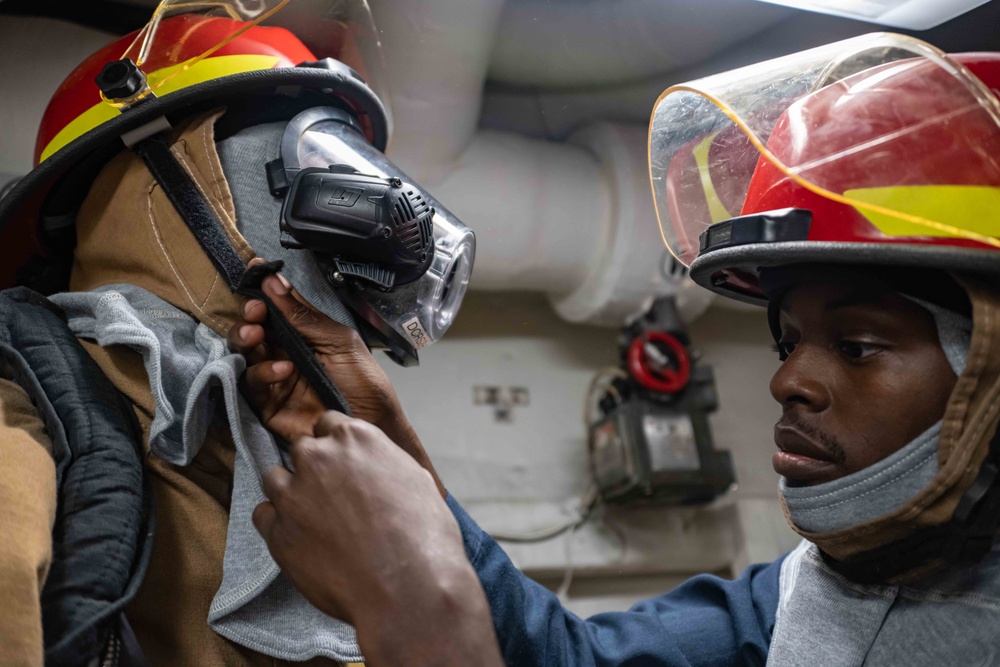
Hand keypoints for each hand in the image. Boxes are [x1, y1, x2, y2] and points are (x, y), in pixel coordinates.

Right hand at [229, 259, 442, 494]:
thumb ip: (304, 317)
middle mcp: (285, 353)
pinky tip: (283, 369)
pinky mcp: (268, 406)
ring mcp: (274, 379)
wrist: (373, 425)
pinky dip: (263, 373)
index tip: (255, 272)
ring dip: (247, 340)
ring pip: (245, 355)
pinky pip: (252, 385)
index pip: (278, 309)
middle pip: (254, 330)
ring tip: (257, 335)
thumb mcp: (339, 342)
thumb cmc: (363, 382)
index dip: (265, 292)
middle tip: (255, 312)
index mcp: (305, 335)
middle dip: (250, 317)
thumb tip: (273, 281)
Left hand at [254, 412, 502, 666]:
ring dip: (290, 493)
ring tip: (314, 520)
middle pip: (301, 450)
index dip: (335, 446)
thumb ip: (384, 463)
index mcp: (355, 438)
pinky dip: (277, 525)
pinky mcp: (278, 532)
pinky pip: (262, 516)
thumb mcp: (416, 480)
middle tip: (332, 497)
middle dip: (313, 468)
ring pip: (274, 479)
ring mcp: (293, 494)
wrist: (408, 586)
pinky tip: (300, 540)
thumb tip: (378, 469)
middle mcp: (318, 457)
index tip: (343, 464)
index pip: (328, 423)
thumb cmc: (424, 535)